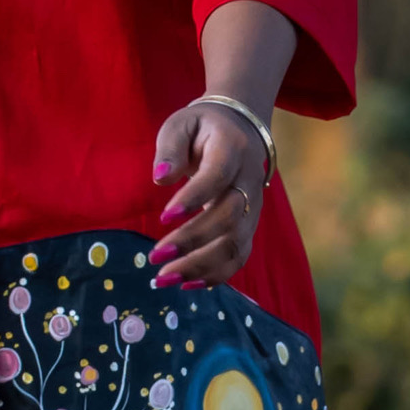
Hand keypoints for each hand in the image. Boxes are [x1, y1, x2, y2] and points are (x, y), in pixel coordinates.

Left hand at [149, 95, 266, 287]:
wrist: (241, 130)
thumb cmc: (202, 128)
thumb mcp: (181, 125)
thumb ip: (170, 148)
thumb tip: (161, 178)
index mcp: (232, 150)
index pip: (217, 177)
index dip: (193, 198)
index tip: (164, 215)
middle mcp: (249, 181)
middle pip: (229, 217)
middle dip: (192, 241)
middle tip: (156, 258)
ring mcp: (253, 208)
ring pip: (236, 244)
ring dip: (201, 266)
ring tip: (166, 280)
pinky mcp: (249, 227)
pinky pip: (239, 256)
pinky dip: (215, 275)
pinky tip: (186, 284)